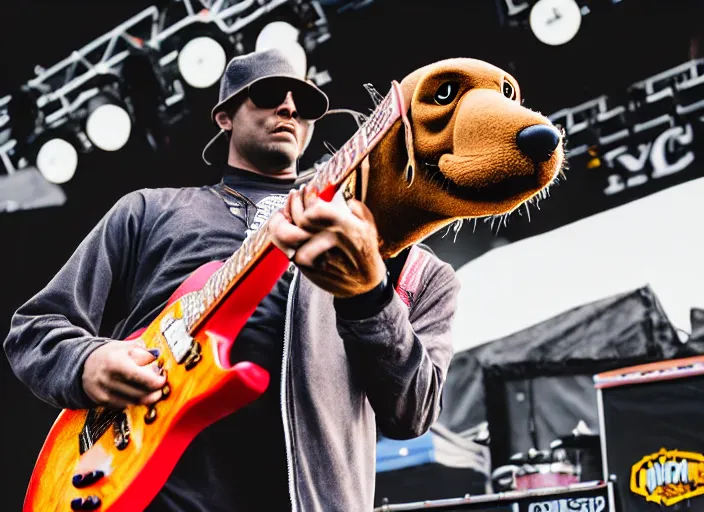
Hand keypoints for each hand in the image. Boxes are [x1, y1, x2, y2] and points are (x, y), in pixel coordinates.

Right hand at [82, 339, 165, 408]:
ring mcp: (103, 393)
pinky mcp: (102, 402)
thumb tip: (159, 356)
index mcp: (114, 362)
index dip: (154, 381)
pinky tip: (139, 393)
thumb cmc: (110, 354)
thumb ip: (144, 351)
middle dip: (154, 391)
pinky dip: (135, 401)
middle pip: (138, 393)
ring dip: (146, 398)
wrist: (84, 364)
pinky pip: (125, 406)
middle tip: (161, 386)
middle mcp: (107, 379)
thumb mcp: (127, 346)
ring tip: (153, 390)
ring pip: (133, 402)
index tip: (163, 380)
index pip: (138, 376)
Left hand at [268, 185, 386, 297]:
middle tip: (296, 195)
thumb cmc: (364, 252)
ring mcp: (313, 255)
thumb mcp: (367, 225)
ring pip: (285, 233)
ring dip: (281, 219)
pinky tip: (281, 225)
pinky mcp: (304, 265)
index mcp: (343, 227)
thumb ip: (353, 206)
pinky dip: (279, 233)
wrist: (363, 283)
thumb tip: (334, 193)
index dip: (308, 197)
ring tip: (283, 210)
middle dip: (294, 203)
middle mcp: (326, 240)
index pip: (315, 208)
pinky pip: (284, 246)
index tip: (309, 190)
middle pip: (298, 218)